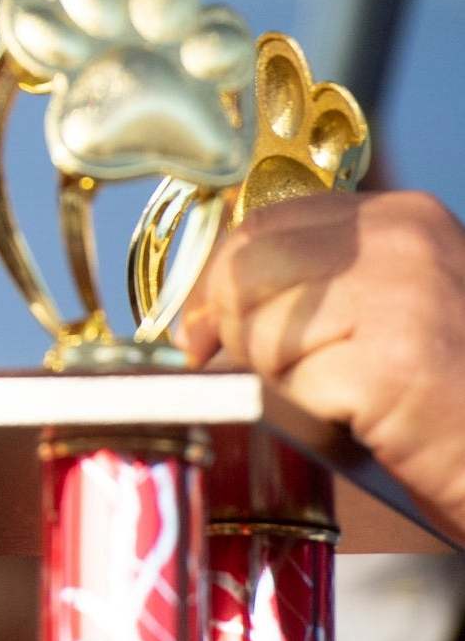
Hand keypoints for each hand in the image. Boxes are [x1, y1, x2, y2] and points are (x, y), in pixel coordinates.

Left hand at [176, 190, 464, 542]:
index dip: (218, 281)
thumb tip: (200, 307)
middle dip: (236, 330)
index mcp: (400, 218)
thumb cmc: (448, 393)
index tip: (201, 328)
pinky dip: (311, 416)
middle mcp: (401, 241)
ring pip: (257, 329)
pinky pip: (288, 385)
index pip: (260, 226)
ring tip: (344, 398)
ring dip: (280, 378)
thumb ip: (314, 284)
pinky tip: (366, 423)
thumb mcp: (390, 307)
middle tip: (272, 376)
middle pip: (245, 271)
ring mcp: (399, 296)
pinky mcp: (392, 364)